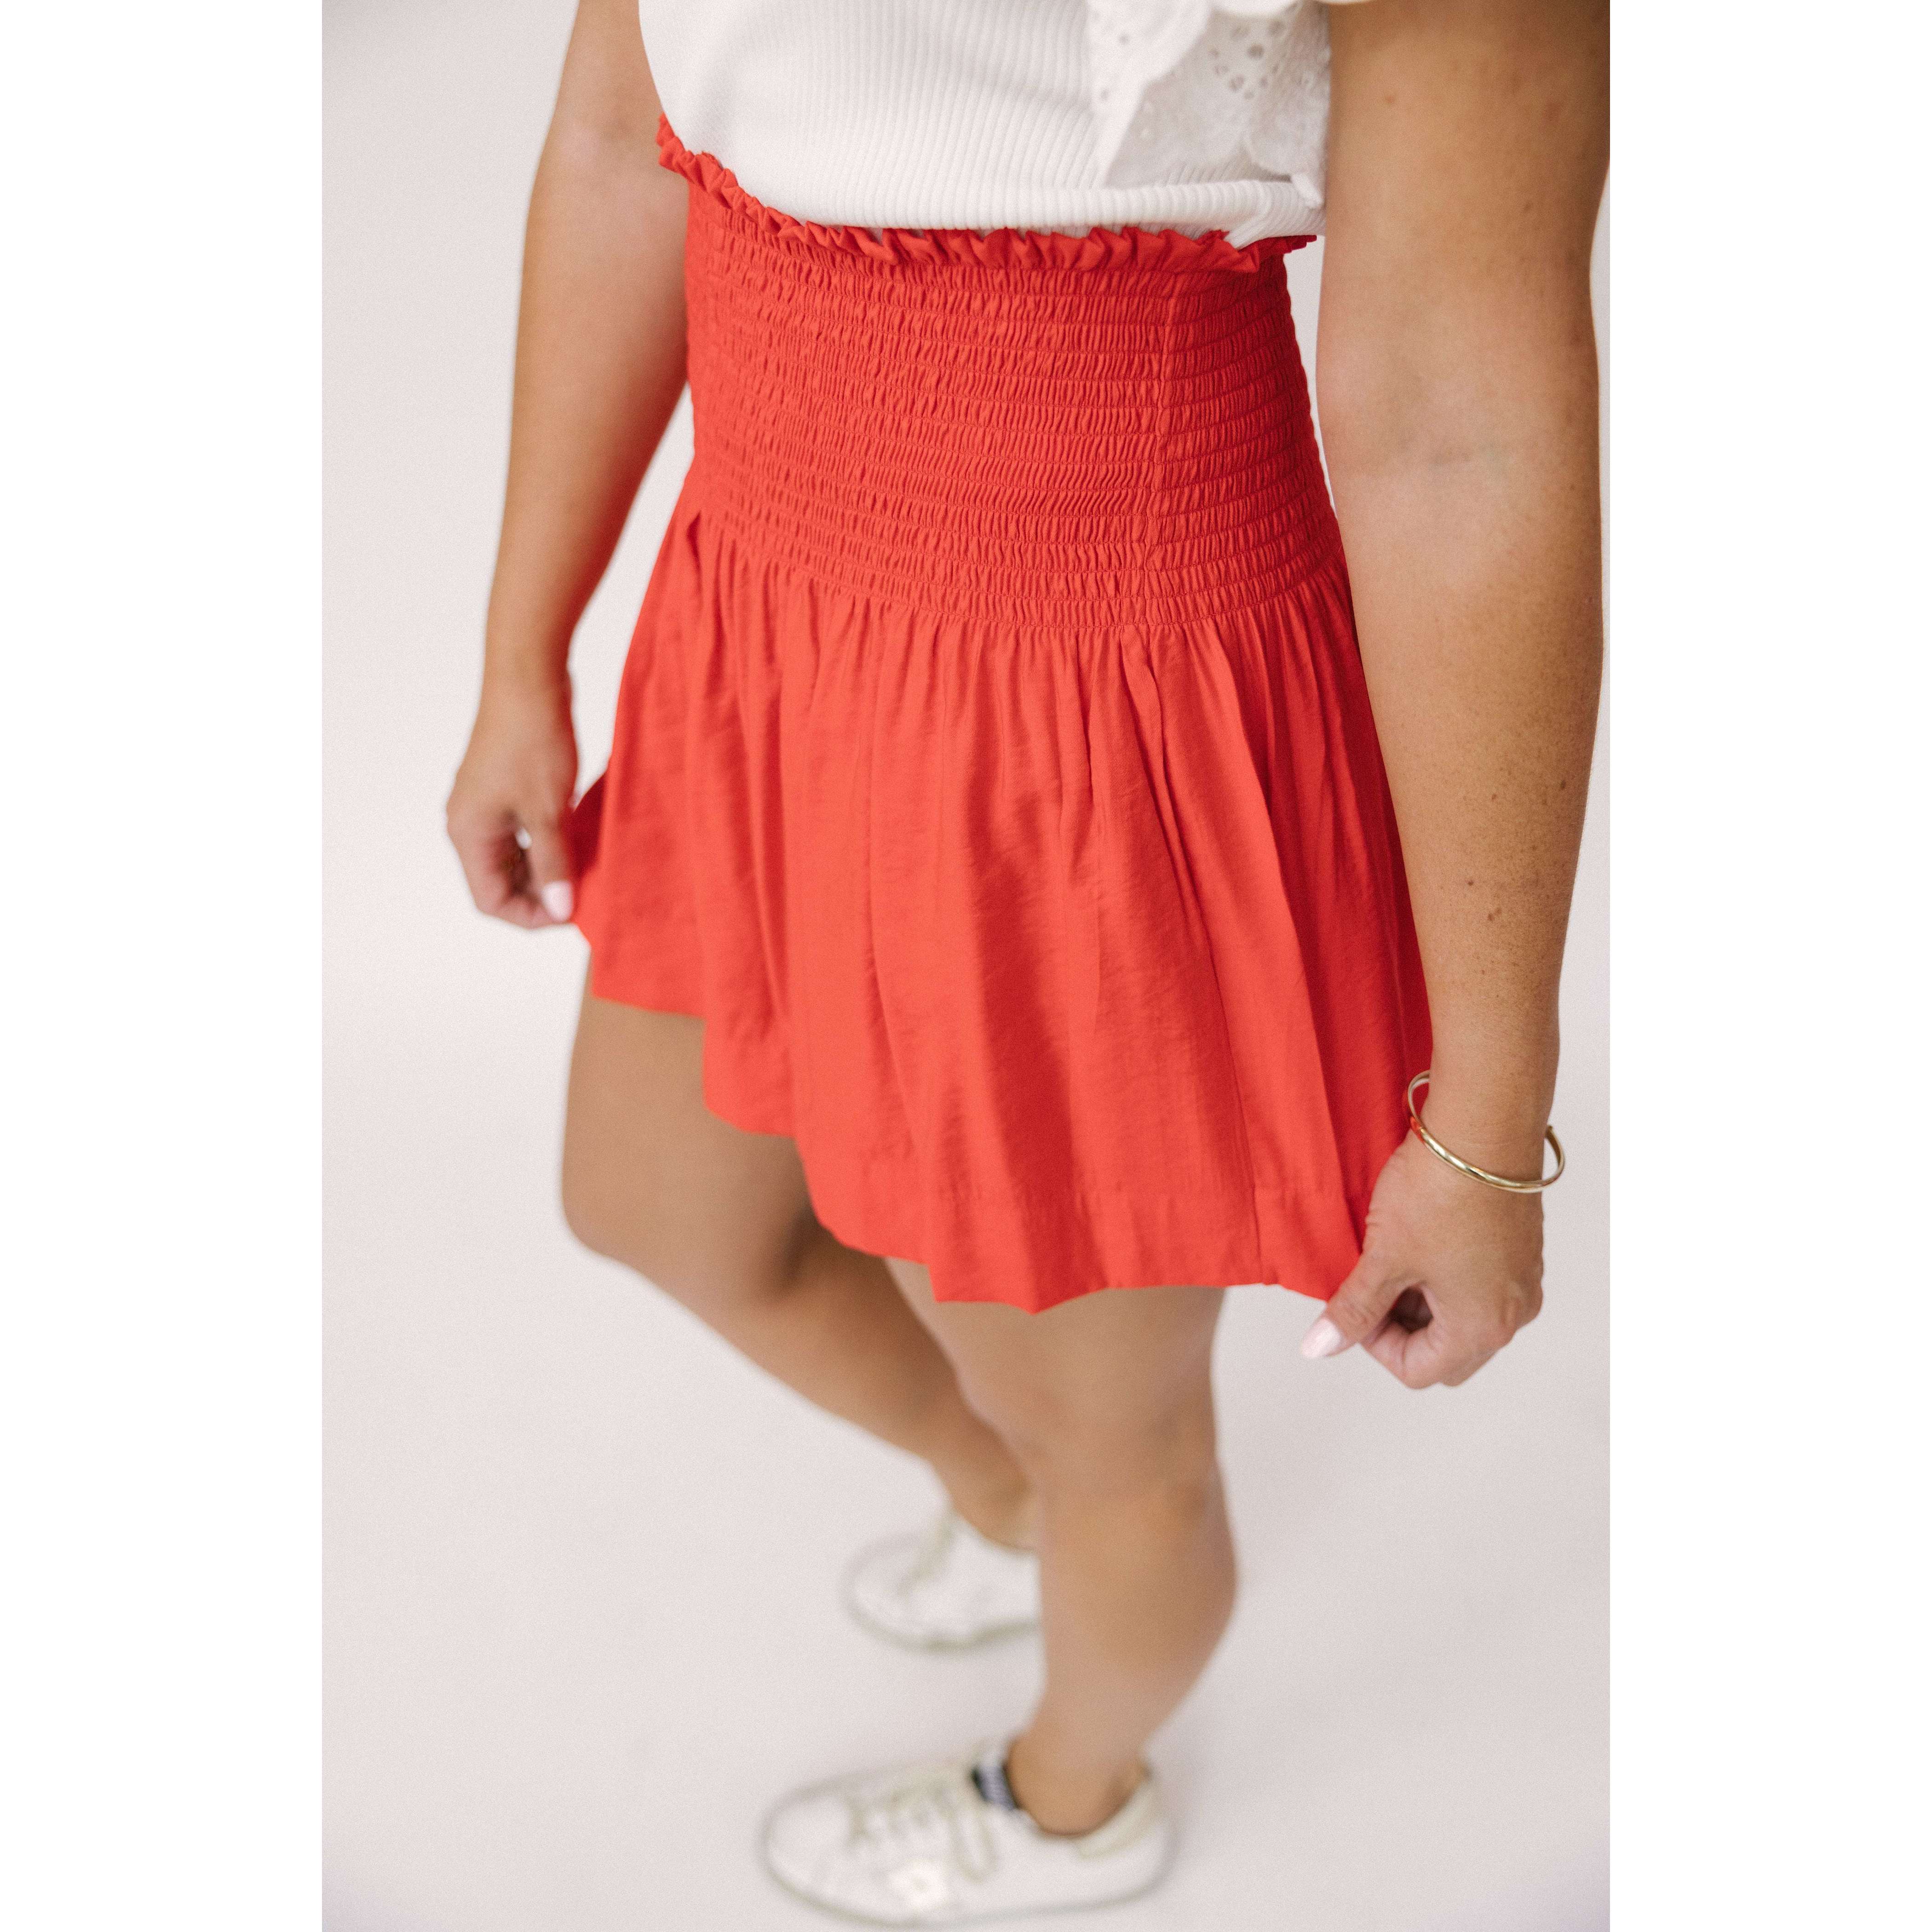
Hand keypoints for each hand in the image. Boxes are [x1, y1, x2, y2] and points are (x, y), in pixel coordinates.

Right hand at [446, 666, 579, 927]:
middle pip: (500, 883)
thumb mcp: (548, 811)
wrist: (529, 676)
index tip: (573, 913)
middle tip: (587, 892)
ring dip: (548, 868)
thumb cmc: (533, 740)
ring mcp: (484, 805)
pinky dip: (548, 844)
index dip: (532, 916)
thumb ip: (553, 864)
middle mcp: (469, 824)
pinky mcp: (503, 789)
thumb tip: (562, 911)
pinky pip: (522, 833)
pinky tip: (579, 842)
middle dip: (542, 894)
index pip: (491, 901)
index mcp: (468, 834)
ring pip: (514, 858)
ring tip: (586, 870)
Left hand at [1300, 1127, 1544, 1388]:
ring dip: (1421, 1302)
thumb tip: (1320, 1348)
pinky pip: (1479, 1287)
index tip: (1355, 1301)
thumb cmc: (1439, 1191)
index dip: (1374, 1344)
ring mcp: (1522, 1282)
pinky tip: (1419, 1240)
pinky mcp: (1521, 1252)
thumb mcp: (1385, 1256)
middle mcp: (1512, 1313)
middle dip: (1400, 1327)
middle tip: (1372, 1283)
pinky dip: (1445, 1278)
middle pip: (1444, 1353)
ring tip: (1392, 1255)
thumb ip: (1354, 1309)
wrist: (1482, 1126)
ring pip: (1461, 1319)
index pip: (1417, 1371)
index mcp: (1482, 1328)